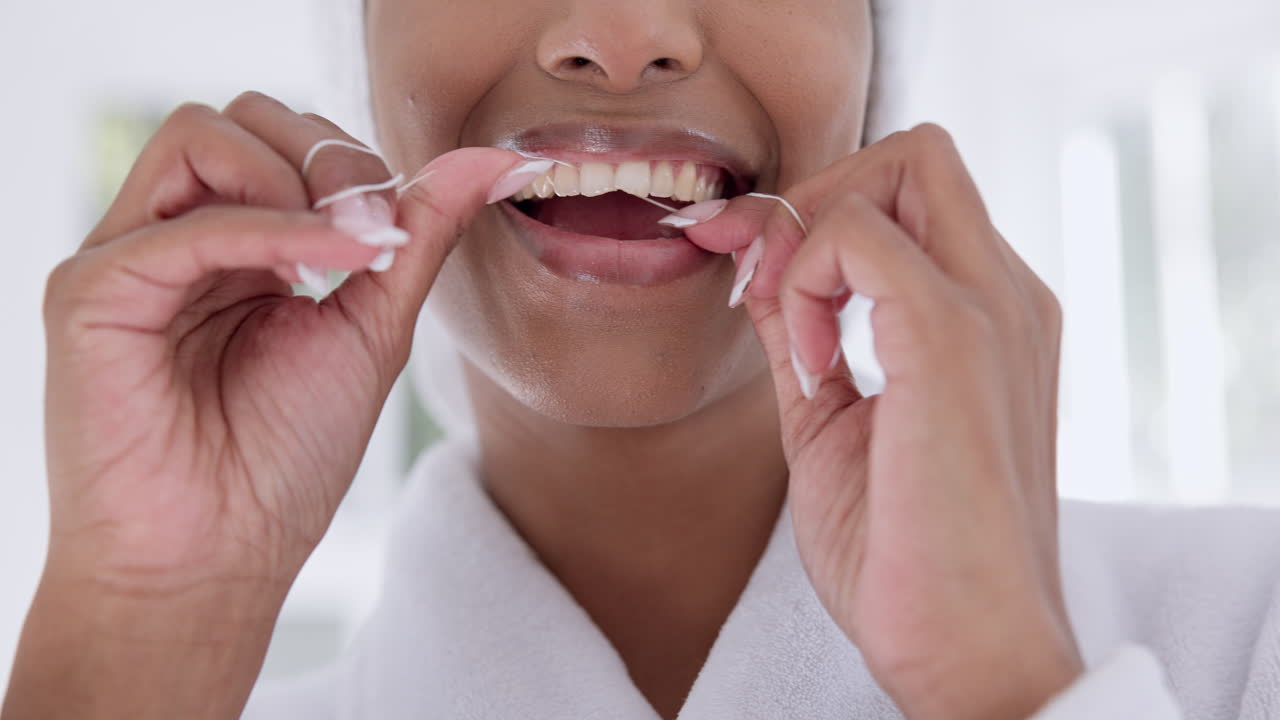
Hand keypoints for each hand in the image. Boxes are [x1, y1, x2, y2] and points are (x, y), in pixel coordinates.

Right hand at [11, 91, 535, 717]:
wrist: (220, 559)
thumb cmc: (285, 459)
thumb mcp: (372, 326)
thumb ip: (418, 237)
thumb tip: (491, 160)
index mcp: (232, 245)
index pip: (285, 139)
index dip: (352, 162)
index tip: (399, 231)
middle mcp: (174, 238)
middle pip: (241, 118)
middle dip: (327, 157)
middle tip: (375, 233)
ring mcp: (127, 259)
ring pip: (200, 138)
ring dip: (295, 182)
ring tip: (341, 255)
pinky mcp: (90, 292)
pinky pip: (187, 224)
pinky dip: (270, 232)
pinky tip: (324, 269)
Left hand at [682, 124, 1082, 719]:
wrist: (968, 652)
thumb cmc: (910, 558)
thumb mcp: (831, 422)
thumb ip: (803, 336)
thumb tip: (761, 274)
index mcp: (988, 315)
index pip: (910, 194)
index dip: (815, 215)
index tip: (746, 276)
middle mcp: (1007, 294)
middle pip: (915, 155)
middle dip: (816, 195)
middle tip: (762, 284)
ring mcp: (992, 308)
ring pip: (901, 165)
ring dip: (808, 232)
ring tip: (788, 335)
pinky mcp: (954, 337)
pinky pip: (859, 235)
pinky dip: (807, 277)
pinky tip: (807, 363)